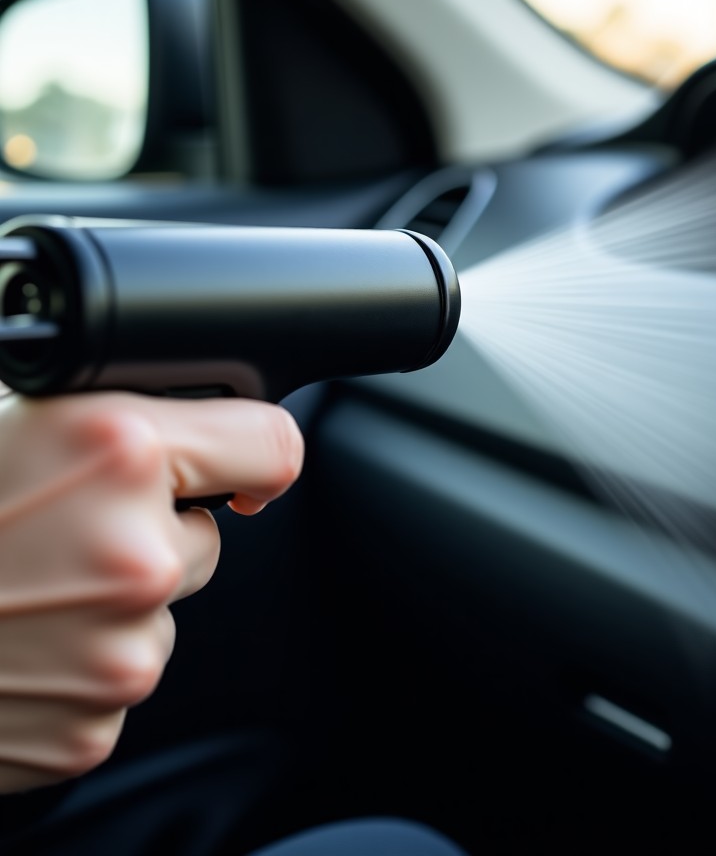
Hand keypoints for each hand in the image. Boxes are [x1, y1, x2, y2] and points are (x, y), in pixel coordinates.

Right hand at [0, 392, 303, 792]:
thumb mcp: (8, 416)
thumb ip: (104, 413)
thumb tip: (182, 407)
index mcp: (118, 450)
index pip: (272, 444)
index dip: (255, 453)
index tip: (241, 467)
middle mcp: (136, 552)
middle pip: (207, 538)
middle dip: (151, 531)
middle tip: (58, 530)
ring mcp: (119, 649)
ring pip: (161, 611)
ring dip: (113, 602)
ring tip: (20, 589)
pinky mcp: (95, 724)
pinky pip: (120, 675)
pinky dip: (80, 662)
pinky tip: (14, 643)